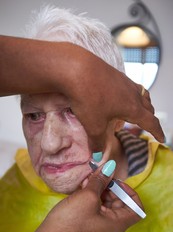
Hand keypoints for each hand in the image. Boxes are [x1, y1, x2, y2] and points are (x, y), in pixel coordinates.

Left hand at [0, 36, 163, 149]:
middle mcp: (133, 93)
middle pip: (148, 107)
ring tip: (136, 111)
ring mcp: (124, 81)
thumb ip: (98, 142)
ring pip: (141, 94)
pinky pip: (129, 87)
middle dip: (150, 118)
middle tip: (147, 126)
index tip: (162, 139)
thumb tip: (98, 156)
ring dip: (142, 104)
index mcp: (133, 108)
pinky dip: (130, 96)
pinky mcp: (114, 74)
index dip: (157, 132)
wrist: (76, 68)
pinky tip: (117, 98)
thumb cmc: (88, 98)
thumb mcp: (93, 125)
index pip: (151, 122)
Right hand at [6, 161, 141, 231]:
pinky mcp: (89, 228)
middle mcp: (112, 229)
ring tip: (87, 180)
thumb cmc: (71, 221)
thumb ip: (101, 180)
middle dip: (110, 187)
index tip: (116, 181)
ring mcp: (100, 229)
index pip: (137, 208)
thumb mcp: (87, 197)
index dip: (130, 192)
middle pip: (120, 204)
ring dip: (99, 191)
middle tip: (98, 176)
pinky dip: (92, 198)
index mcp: (118, 224)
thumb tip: (110, 166)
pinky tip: (82, 188)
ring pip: (106, 205)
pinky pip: (96, 210)